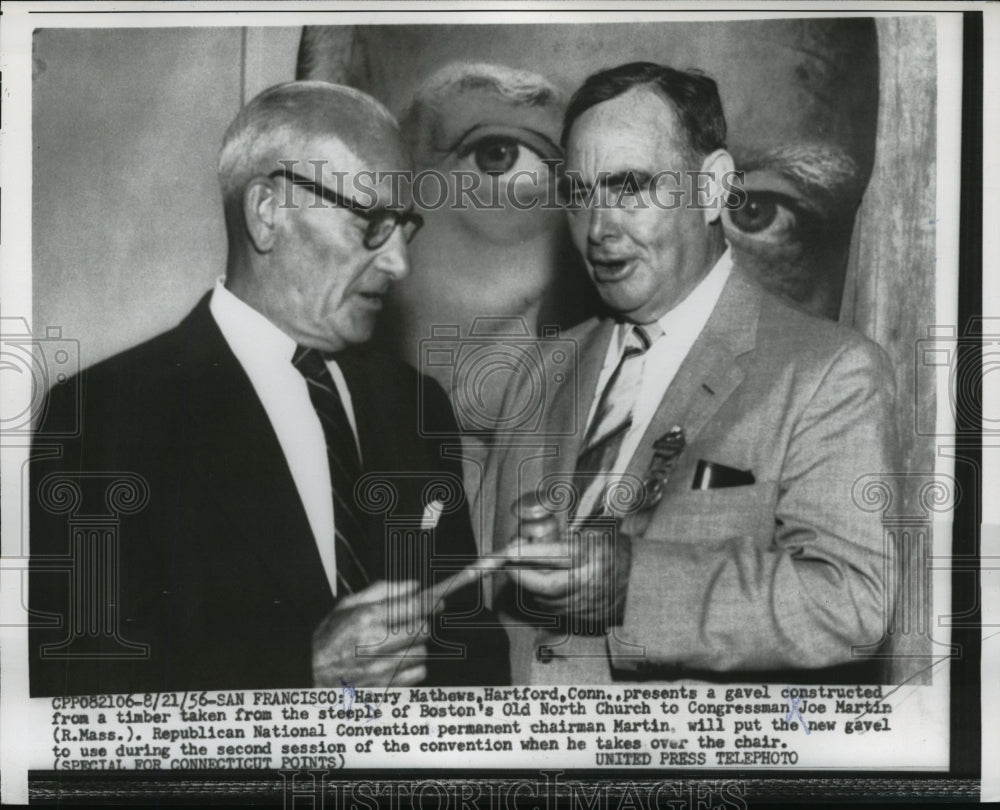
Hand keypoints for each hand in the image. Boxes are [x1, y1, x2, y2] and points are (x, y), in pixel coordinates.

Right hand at [312, 580, 435, 686]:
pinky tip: (395, 664)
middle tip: (407, 625)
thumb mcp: (347, 606)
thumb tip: (414, 585)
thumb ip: (382, 590)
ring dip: (414, 647)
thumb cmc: (328, 640)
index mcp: (367, 618)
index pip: (414, 606)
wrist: (309, 677)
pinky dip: (412, 668)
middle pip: (423, 630)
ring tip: (394, 647)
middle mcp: (377, 644)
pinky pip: (419, 674)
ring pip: (422, 652)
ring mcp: (382, 669)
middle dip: (419, 624)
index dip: (433, 601)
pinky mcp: (387, 688)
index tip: (439, 601)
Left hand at [499, 526, 632, 629]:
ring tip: (525, 572)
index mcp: (593, 555)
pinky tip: (541, 587)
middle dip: (522, 576)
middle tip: (508, 564)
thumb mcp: (595, 533)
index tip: (510, 549)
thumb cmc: (615, 549)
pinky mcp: (588, 618)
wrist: (642, 579)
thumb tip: (530, 542)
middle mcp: (590, 582)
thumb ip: (565, 537)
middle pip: (547, 585)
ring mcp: (589, 603)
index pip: (555, 555)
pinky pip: (556, 610)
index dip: (529, 553)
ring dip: (531, 587)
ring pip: (547, 600)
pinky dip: (544, 598)